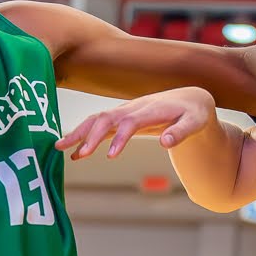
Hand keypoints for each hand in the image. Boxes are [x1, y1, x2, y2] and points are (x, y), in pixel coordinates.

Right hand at [55, 86, 215, 158]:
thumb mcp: (196, 122)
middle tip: (76, 155)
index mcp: (152, 109)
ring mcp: (126, 111)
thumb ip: (182, 131)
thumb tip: (165, 142)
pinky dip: (85, 135)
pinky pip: (99, 125)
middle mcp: (134, 108)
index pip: (131, 122)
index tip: (110, 156)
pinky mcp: (122, 118)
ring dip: (80, 132)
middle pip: (107, 118)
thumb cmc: (194, 112)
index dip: (119, 137)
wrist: (190, 98)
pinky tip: (73, 152)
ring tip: (60, 148)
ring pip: (98, 119)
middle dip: (90, 135)